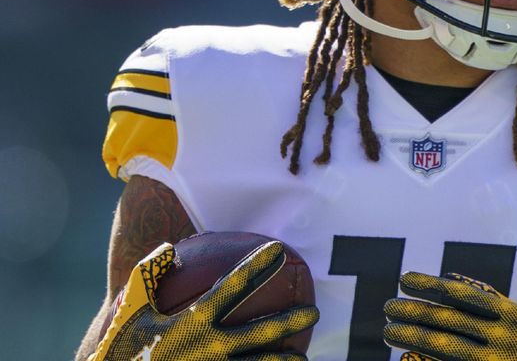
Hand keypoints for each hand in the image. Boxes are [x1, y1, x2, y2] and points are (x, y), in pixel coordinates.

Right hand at [90, 241, 318, 360]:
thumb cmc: (121, 352)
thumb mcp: (129, 313)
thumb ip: (146, 277)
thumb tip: (169, 247)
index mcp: (192, 322)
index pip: (232, 287)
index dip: (257, 267)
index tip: (278, 250)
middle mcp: (209, 347)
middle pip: (258, 333)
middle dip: (289, 321)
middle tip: (314, 311)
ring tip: (305, 359)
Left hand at [384, 272, 516, 360]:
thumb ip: (488, 299)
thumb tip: (449, 277)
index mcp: (508, 313)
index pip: (460, 293)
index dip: (429, 284)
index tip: (403, 279)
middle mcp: (501, 336)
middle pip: (446, 320)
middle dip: (412, 311)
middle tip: (387, 307)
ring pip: (442, 346)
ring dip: (411, 337)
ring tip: (388, 330)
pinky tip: (407, 358)